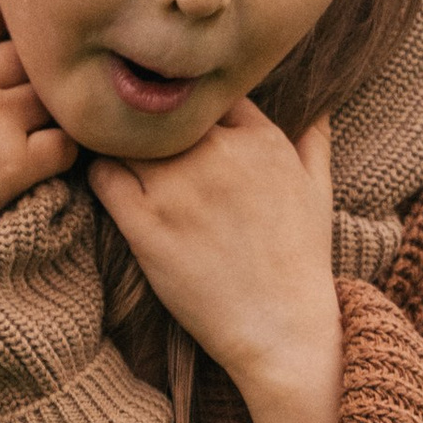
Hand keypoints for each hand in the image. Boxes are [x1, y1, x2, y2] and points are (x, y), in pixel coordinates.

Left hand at [87, 104, 338, 401]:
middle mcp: (218, 155)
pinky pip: (105, 177)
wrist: (281, 328)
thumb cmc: (300, 260)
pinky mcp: (146, 226)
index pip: (208, 93)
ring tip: (111, 152)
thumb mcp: (318, 191)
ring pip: (127, 138)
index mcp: (259, 140)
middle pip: (162, 110)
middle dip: (150, 118)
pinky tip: (108, 183)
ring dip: (117, 141)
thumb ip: (314, 141)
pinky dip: (101, 173)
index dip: (191, 104)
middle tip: (132, 128)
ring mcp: (179, 189)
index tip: (179, 119)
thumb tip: (321, 104)